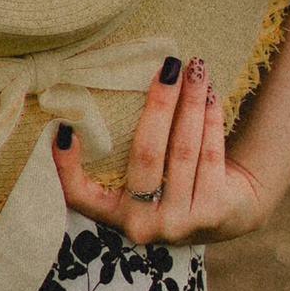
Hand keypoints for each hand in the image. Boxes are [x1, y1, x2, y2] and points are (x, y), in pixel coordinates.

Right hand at [54, 56, 267, 244]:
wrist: (226, 213)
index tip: (63, 127)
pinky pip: (210, 156)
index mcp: (113, 213)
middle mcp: (142, 224)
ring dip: (190, 103)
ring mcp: (178, 222)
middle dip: (159, 104)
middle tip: (168, 66)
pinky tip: (210, 95)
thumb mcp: (138, 176)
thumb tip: (92, 96)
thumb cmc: (170, 180)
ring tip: (195, 70)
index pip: (78, 193)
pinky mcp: (212, 213)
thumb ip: (118, 149)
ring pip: (183, 151)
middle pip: (146, 155)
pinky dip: (210, 121)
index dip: (66, 165)